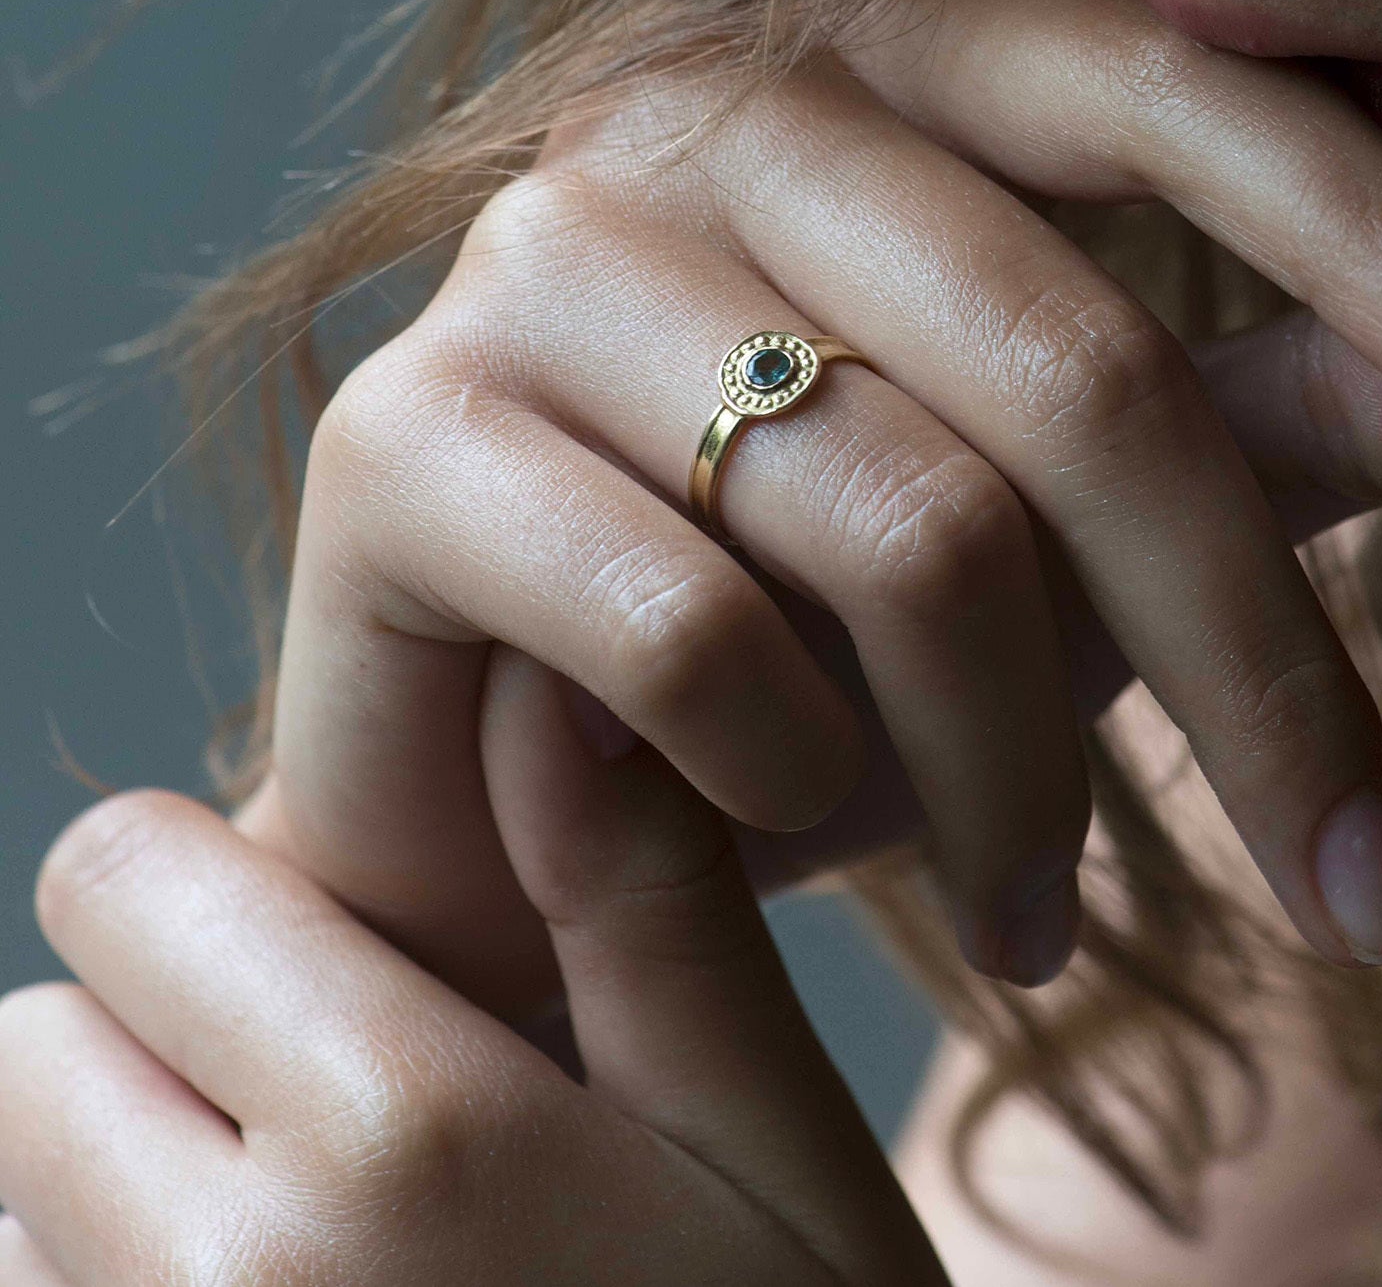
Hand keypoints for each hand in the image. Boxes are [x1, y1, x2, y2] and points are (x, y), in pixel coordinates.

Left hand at [0, 653, 945, 1285]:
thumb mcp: (776, 1159)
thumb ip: (649, 911)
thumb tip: (554, 681)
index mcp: (407, 1136)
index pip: (128, 871)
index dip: (224, 893)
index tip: (325, 957)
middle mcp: (228, 1286)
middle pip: (26, 1041)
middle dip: (145, 1052)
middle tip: (315, 1126)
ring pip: (2, 1217)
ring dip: (104, 1217)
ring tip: (307, 1279)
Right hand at [252, 0, 1381, 1010]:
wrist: (489, 772)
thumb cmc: (811, 608)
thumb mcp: (1076, 501)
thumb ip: (1280, 400)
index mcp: (871, 49)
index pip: (1162, 80)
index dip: (1374, 228)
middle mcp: (691, 103)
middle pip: (1070, 353)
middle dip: (1257, 653)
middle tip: (1368, 884)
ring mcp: (530, 256)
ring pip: (906, 519)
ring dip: (1026, 773)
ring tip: (1047, 907)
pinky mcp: (400, 440)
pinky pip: (695, 634)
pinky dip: (800, 781)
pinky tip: (808, 839)